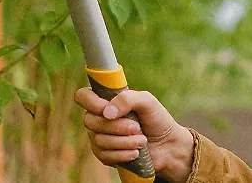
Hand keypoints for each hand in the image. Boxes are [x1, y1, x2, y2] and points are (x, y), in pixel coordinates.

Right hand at [74, 87, 194, 182]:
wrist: (167, 145)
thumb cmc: (157, 119)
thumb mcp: (147, 101)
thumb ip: (128, 98)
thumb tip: (107, 112)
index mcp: (107, 100)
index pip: (83, 96)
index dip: (92, 103)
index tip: (107, 108)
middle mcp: (100, 118)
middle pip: (89, 121)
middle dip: (116, 126)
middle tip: (137, 127)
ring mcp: (100, 137)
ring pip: (98, 140)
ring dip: (124, 141)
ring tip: (142, 140)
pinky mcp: (105, 155)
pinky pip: (104, 155)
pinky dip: (123, 154)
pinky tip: (136, 152)